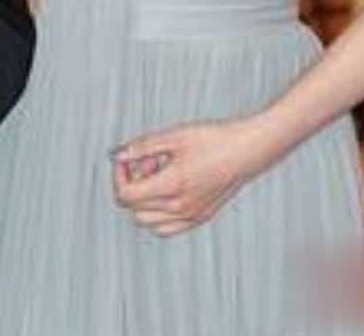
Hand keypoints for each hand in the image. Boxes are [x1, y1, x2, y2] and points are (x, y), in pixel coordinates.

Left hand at [112, 119, 265, 236]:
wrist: (245, 150)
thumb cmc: (214, 140)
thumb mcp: (172, 136)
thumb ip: (141, 147)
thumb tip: (119, 155)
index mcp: (172, 186)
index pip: (126, 196)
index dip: (118, 176)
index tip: (125, 159)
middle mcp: (181, 207)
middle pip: (134, 210)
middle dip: (131, 186)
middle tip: (145, 164)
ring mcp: (192, 215)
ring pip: (149, 222)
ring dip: (144, 202)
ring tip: (158, 176)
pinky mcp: (201, 217)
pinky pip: (168, 228)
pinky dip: (158, 214)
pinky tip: (166, 191)